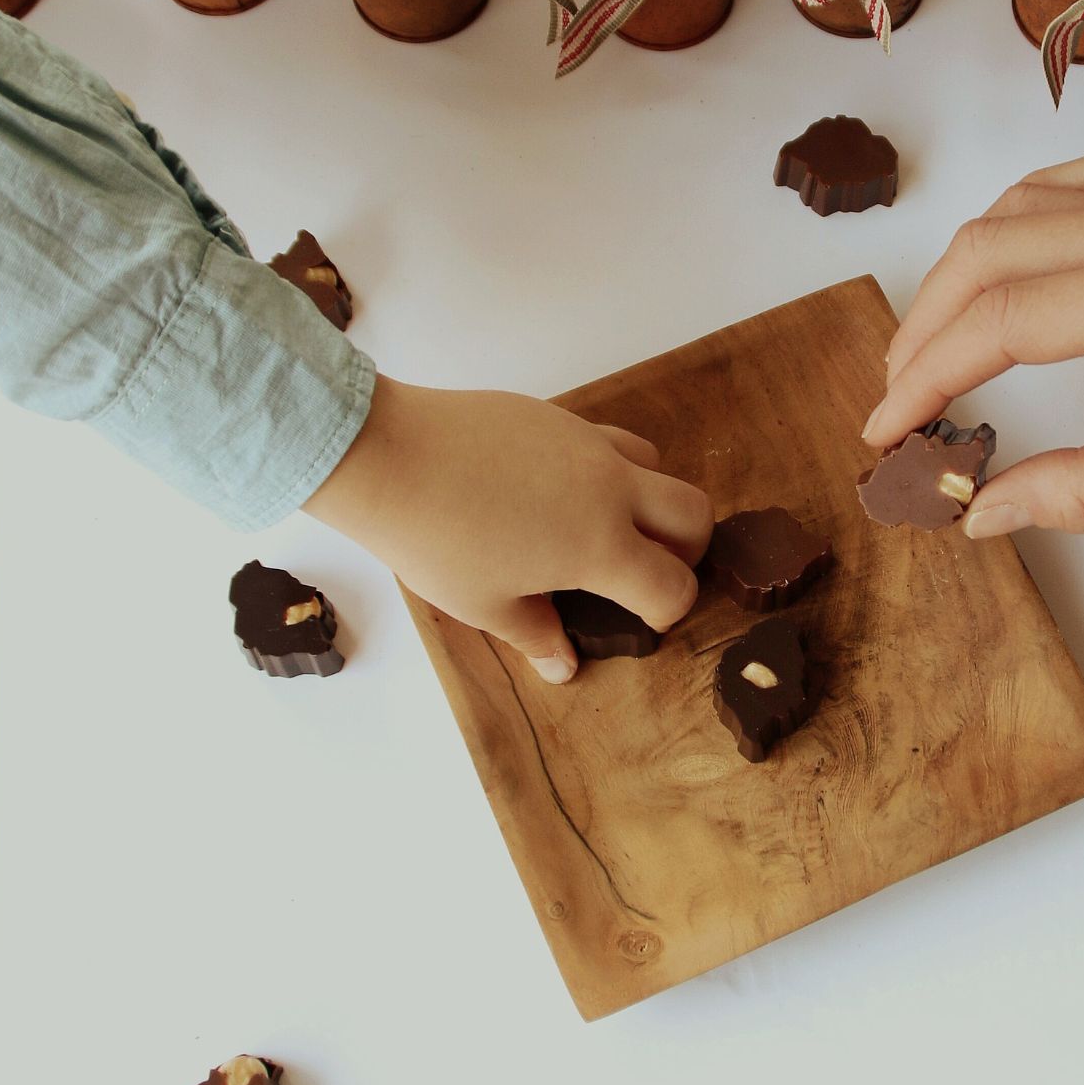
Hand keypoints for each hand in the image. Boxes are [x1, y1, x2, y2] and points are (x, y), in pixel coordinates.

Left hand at [305, 377, 712, 682]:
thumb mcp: (484, 604)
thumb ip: (536, 635)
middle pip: (695, 514)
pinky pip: (612, 440)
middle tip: (649, 570)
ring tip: (608, 525)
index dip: (667, 612)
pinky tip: (562, 490)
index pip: (674, 585)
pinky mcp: (561, 417)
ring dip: (652, 501)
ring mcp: (589, 445)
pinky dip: (612, 469)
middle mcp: (612, 489)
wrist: (387, 455)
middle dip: (687, 550)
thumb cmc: (434, 540)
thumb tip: (563, 667)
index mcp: (600, 546)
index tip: (639, 619)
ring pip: (659, 466)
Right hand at [865, 153, 1083, 536]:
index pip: (1005, 321)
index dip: (927, 377)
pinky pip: (1068, 188)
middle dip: (923, 330)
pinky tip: (994, 270)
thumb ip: (1083, 494)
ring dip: (958, 276)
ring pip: (1019, 210)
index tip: (887, 433)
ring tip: (928, 349)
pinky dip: (1010, 226)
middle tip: (895, 402)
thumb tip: (983, 511)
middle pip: (992, 252)